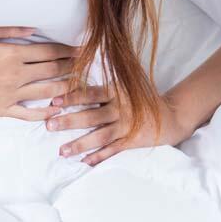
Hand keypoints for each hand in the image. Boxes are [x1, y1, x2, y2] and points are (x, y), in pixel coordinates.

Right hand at [0, 27, 79, 120]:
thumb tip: (34, 29)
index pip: (49, 52)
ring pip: (46, 92)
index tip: (81, 50)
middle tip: (86, 67)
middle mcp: (16, 74)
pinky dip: (44, 113)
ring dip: (65, 89)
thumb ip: (9, 30)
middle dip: (72, 68)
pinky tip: (55, 111)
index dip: (68, 51)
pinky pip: (28, 114)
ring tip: (78, 87)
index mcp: (12, 54)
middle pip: (52, 71)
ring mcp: (10, 94)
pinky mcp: (3, 109)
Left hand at [46, 86, 193, 165]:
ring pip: (100, 136)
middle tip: (49, 125)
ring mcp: (127, 126)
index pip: (91, 93)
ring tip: (62, 151)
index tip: (54, 102)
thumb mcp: (128, 82)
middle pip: (92, 116)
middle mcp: (121, 108)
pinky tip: (84, 162)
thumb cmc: (142, 97)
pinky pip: (113, 150)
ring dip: (80, 144)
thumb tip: (84, 59)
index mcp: (118, 91)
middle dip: (69, 121)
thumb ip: (108, 77)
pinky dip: (99, 157)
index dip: (72, 97)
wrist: (171, 115)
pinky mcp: (132, 141)